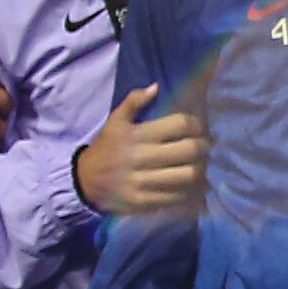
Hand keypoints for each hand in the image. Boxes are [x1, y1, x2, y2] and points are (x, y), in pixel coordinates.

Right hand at [73, 84, 205, 218]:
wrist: (85, 181)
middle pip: (190, 150)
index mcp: (137, 135)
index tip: (197, 129)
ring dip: (200, 170)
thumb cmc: (107, 148)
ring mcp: (143, 181)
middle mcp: (141, 157)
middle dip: (203, 148)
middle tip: (203, 148)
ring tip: (198, 166)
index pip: (180, 124)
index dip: (195, 125)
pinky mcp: (144, 201)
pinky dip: (189, 191)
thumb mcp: (115, 122)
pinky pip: (178, 197)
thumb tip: (155, 87)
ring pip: (188, 175)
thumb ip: (133, 102)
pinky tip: (188, 185)